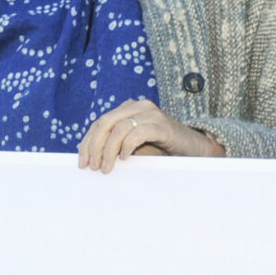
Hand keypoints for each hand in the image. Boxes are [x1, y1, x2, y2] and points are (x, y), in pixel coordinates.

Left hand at [76, 100, 219, 173]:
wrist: (194, 149)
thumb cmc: (162, 150)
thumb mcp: (134, 148)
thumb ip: (116, 147)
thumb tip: (92, 159)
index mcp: (128, 109)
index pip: (100, 123)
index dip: (88, 142)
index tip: (82, 162)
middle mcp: (137, 106)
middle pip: (105, 122)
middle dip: (94, 146)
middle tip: (92, 166)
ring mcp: (150, 113)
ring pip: (118, 128)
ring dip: (108, 150)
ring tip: (106, 167)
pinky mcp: (161, 124)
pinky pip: (137, 132)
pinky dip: (127, 146)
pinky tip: (124, 159)